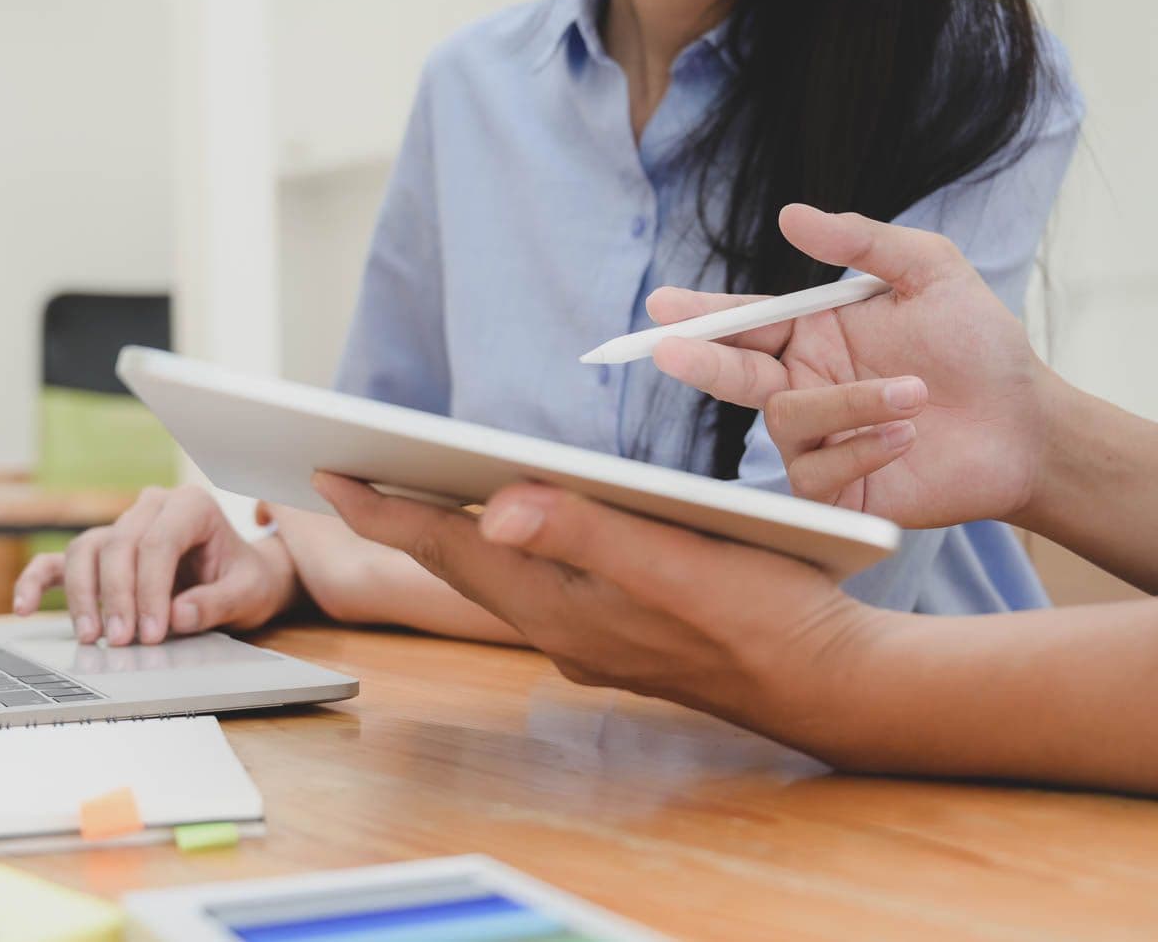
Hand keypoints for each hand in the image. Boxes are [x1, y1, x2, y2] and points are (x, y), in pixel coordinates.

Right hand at [12, 486, 298, 644]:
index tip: (151, 634)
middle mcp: (152, 506)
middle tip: (123, 642)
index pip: (157, 542)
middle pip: (118, 545)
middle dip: (117, 598)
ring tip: (91, 637)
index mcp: (192, 505)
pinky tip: (24, 608)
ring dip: (84, 595)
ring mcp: (122, 526)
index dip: (150, 590)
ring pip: (86, 550)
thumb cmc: (245, 581)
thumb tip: (176, 615)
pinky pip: (59, 561)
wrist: (241, 577)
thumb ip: (217, 604)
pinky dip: (37, 581)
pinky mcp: (102, 552)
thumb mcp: (248, 594)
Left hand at [312, 472, 887, 748]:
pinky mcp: (621, 636)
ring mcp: (591, 637)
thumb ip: (590, 533)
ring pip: (498, 578)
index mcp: (566, 607)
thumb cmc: (766, 618)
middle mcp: (564, 629)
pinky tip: (513, 527)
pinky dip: (507, 551)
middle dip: (398, 520)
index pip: (454, 550)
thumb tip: (496, 505)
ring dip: (447, 536)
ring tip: (405, 493)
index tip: (329, 473)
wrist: (829, 683)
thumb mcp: (682, 565)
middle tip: (342, 474)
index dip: (387, 511)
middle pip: (462, 565)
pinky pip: (538, 587)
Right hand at [648, 203, 1056, 529]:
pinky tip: (907, 437)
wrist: (1027, 424)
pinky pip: (817, 473)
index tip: (662, 307)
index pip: (745, 323)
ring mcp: (819, 442)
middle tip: (673, 354)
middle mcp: (805, 387)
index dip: (700, 316)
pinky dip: (862, 449)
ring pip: (788, 421)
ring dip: (850, 403)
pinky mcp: (840, 492)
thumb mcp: (932, 272)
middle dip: (703, 363)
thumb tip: (790, 215)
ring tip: (916, 395)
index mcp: (814, 335)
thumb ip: (863, 241)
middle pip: (734, 376)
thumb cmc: (981, 346)